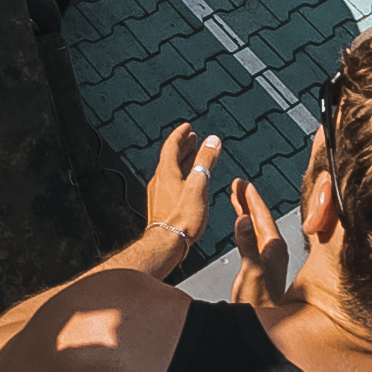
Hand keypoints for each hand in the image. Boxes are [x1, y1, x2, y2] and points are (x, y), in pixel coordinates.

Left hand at [146, 123, 222, 250]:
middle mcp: (159, 180)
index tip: (187, 127)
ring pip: (171, 170)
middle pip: (170, 156)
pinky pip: (171, 183)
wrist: (167, 244)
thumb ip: (205, 161)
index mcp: (166, 172)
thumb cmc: (182, 218)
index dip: (180, 134)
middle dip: (183, 146)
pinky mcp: (162, 206)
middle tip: (193, 139)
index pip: (171, 145)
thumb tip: (212, 140)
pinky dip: (181, 175)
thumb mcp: (198, 185)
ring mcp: (159, 194)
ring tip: (193, 156)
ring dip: (182, 160)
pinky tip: (188, 183)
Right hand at [228, 178, 290, 307]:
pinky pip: (252, 238)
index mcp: (275, 248)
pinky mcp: (260, 267)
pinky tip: (240, 225)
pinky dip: (245, 227)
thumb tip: (244, 218)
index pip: (263, 216)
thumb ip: (247, 245)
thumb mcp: (251, 271)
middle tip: (237, 185)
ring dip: (246, 212)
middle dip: (248, 201)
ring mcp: (268, 259)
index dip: (253, 199)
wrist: (262, 327)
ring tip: (236, 198)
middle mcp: (274, 252)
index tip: (244, 184)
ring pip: (256, 228)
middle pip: (261, 218)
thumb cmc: (259, 303)